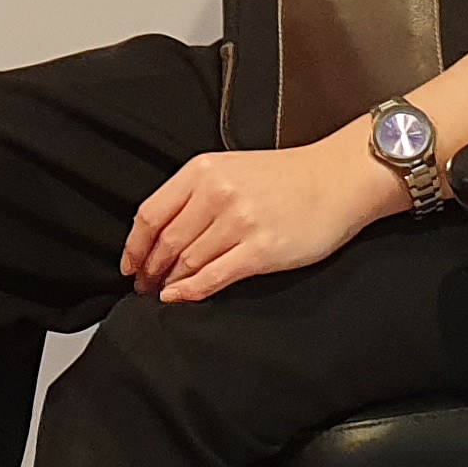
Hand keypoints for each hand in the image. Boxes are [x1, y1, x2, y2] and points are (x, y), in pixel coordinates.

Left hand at [122, 131, 403, 305]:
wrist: (338, 178)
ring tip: (162, 293)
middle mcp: (216, 193)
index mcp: (203, 170)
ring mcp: (239, 222)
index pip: (151, 214)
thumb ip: (196, 193)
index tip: (129, 264)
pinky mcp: (261, 250)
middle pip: (165, 242)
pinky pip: (213, 277)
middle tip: (143, 286)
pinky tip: (178, 298)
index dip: (134, 246)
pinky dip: (190, 292)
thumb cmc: (288, 177)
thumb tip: (162, 233)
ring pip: (186, 262)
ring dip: (168, 283)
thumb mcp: (232, 168)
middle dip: (149, 270)